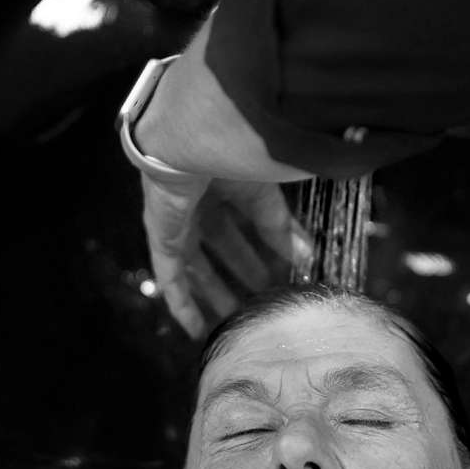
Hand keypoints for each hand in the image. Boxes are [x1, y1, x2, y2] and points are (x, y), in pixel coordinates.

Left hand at [141, 171, 309, 338]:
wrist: (195, 139)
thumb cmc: (232, 155)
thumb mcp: (265, 197)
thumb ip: (281, 229)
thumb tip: (308, 258)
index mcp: (223, 185)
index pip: (244, 224)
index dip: (262, 248)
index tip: (279, 273)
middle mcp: (198, 203)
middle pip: (219, 246)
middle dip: (239, 271)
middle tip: (259, 299)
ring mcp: (176, 222)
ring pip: (195, 266)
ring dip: (213, 293)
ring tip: (233, 320)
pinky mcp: (161, 238)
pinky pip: (170, 278)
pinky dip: (182, 303)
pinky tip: (194, 329)